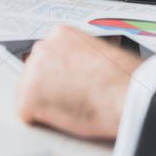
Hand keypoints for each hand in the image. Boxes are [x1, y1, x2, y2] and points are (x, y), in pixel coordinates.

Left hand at [16, 25, 140, 138]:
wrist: (128, 94)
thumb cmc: (123, 78)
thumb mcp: (100, 52)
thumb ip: (79, 57)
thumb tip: (77, 70)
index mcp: (61, 34)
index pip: (49, 56)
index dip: (60, 75)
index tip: (69, 83)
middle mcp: (43, 47)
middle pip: (36, 73)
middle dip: (50, 88)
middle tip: (71, 99)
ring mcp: (33, 71)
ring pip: (30, 93)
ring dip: (46, 104)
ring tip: (73, 109)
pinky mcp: (28, 98)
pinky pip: (27, 114)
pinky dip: (43, 121)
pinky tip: (65, 118)